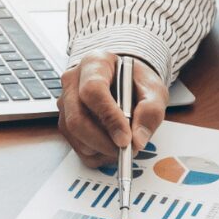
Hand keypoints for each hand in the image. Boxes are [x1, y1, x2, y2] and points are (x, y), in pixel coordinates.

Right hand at [58, 51, 167, 166]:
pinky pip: (76, 146)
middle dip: (102, 142)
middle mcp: (73, 82)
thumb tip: (137, 140)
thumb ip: (150, 111)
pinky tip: (112, 146)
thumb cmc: (135, 82)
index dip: (109, 118)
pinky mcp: (65, 122)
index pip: (93, 91)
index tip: (125, 138)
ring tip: (122, 146)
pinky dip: (96, 154)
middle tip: (125, 150)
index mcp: (94, 64)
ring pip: (75, 136)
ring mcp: (65, 103)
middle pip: (77, 118)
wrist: (124, 81)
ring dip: (100, 149)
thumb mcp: (153, 90)